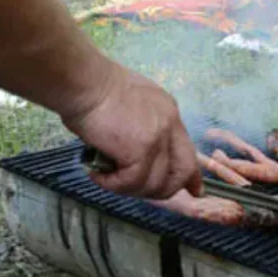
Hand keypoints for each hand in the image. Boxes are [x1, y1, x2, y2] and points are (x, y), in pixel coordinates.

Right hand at [61, 62, 202, 198]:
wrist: (83, 82)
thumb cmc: (93, 90)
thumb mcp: (129, 104)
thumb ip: (140, 127)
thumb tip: (130, 153)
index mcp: (168, 112)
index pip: (187, 150)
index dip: (191, 175)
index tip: (194, 191)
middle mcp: (171, 124)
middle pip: (184, 169)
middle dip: (167, 190)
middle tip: (142, 194)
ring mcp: (159, 137)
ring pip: (156, 182)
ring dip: (131, 189)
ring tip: (107, 180)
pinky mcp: (141, 149)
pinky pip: (131, 181)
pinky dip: (113, 185)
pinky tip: (97, 176)